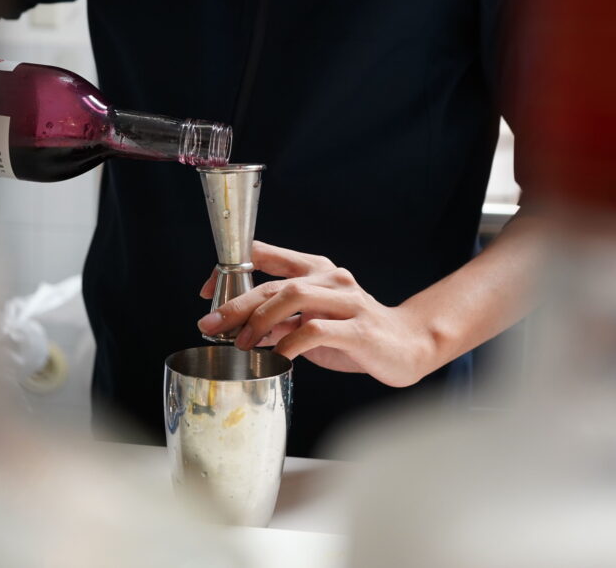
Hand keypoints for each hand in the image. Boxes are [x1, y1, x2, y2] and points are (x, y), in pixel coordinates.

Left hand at [197, 242, 439, 387]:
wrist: (408, 345)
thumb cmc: (356, 334)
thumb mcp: (312, 324)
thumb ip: (280, 323)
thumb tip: (239, 330)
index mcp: (317, 270)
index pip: (265, 255)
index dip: (232, 268)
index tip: (206, 291)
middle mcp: (331, 279)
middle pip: (274, 283)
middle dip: (236, 303)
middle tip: (210, 323)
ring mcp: (347, 302)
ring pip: (292, 297)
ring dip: (259, 321)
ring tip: (240, 344)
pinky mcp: (358, 328)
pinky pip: (314, 331)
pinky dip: (288, 345)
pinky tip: (275, 359)